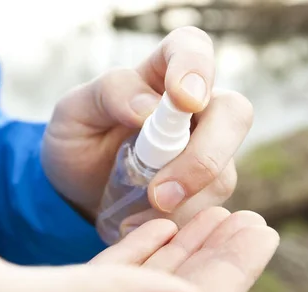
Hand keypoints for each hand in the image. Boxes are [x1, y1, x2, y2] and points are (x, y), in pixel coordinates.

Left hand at [42, 27, 251, 226]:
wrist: (75, 190)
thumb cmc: (77, 140)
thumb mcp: (74, 113)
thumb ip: (108, 95)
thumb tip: (148, 108)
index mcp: (160, 73)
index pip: (192, 50)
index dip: (196, 68)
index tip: (185, 100)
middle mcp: (195, 109)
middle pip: (233, 114)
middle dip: (203, 157)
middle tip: (160, 193)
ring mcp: (205, 150)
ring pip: (223, 172)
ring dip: (183, 202)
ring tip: (131, 219)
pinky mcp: (205, 190)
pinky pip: (208, 209)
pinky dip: (176, 222)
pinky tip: (138, 226)